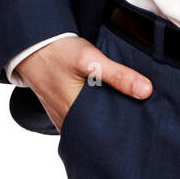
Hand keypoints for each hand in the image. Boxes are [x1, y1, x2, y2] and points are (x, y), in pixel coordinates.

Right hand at [15, 35, 152, 131]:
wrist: (32, 45)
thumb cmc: (59, 52)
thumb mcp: (91, 60)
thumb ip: (118, 75)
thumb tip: (146, 91)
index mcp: (76, 114)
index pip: (107, 133)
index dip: (126, 131)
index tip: (145, 127)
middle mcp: (68, 122)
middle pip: (100, 131)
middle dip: (118, 127)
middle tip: (142, 121)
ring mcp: (63, 118)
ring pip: (90, 125)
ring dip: (106, 120)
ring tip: (129, 114)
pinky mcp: (62, 110)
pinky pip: (81, 118)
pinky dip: (94, 114)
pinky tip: (108, 105)